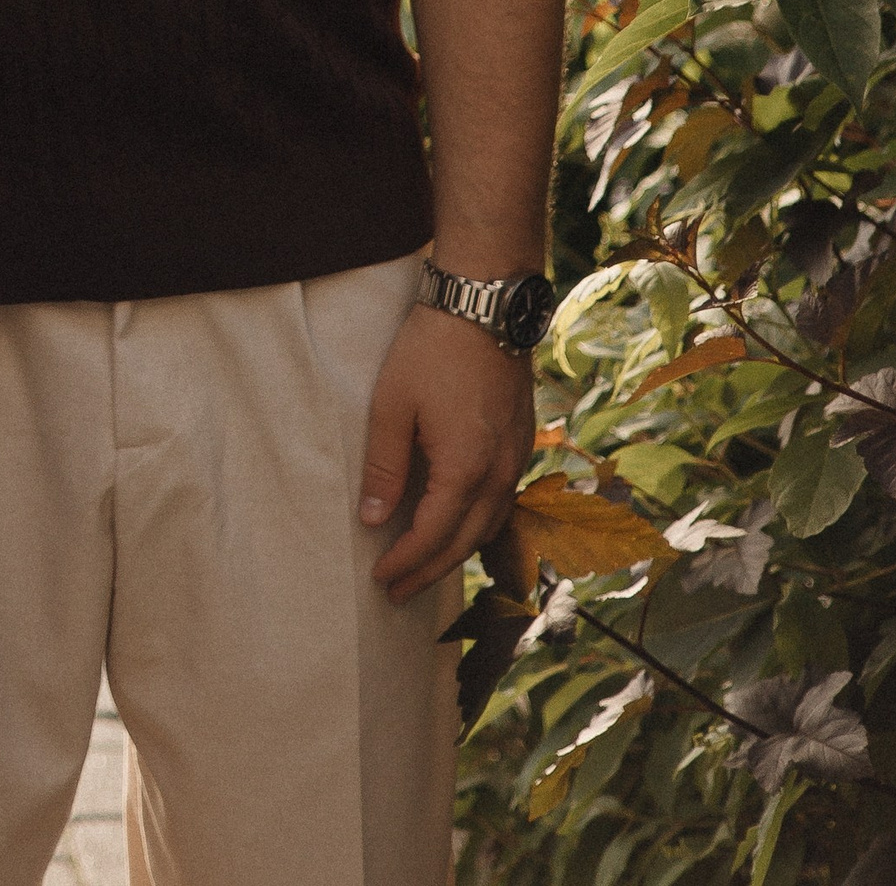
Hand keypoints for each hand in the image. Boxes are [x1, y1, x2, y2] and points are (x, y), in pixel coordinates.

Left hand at [359, 301, 535, 602]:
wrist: (484, 304)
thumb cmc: (432, 349)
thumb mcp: (392, 405)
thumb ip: (384, 466)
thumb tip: (373, 520)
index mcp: (466, 469)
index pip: (434, 536)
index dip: (406, 562)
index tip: (381, 578)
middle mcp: (500, 473)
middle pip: (465, 542)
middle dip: (430, 570)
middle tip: (397, 590)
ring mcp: (517, 458)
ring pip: (489, 526)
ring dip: (456, 551)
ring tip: (424, 566)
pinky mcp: (521, 441)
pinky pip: (502, 501)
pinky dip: (478, 524)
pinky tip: (459, 523)